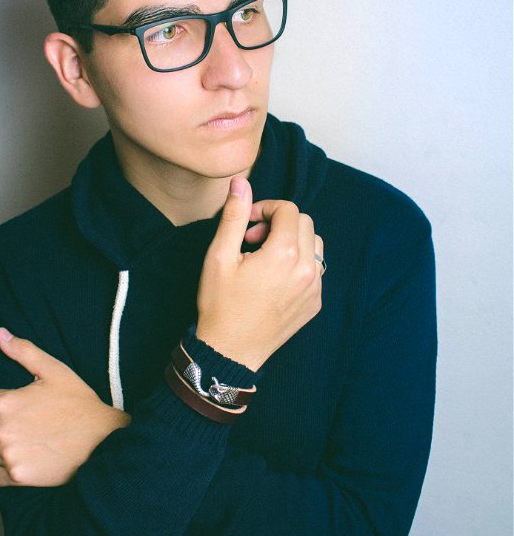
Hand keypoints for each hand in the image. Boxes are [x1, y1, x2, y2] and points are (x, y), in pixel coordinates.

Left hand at [0, 329, 130, 487]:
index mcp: (4, 402)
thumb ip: (22, 351)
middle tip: (11, 424)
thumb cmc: (79, 404)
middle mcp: (1, 430)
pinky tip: (14, 460)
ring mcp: (8, 456)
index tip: (4, 404)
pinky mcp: (17, 478)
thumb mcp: (54, 370)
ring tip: (11, 443)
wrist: (102, 440)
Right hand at [196, 177, 322, 371]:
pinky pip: (315, 269)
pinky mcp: (315, 303)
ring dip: (293, 241)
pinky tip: (273, 278)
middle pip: (305, 222)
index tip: (247, 223)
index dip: (266, 208)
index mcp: (285, 254)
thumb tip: (240, 183)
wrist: (230, 351)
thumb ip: (234, 215)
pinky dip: (298, 263)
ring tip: (265, 257)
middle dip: (279, 223)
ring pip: (315, 244)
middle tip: (252, 240)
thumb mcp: (219, 256)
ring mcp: (314, 288)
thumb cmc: (220, 304)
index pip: (288, 209)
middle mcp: (307, 270)